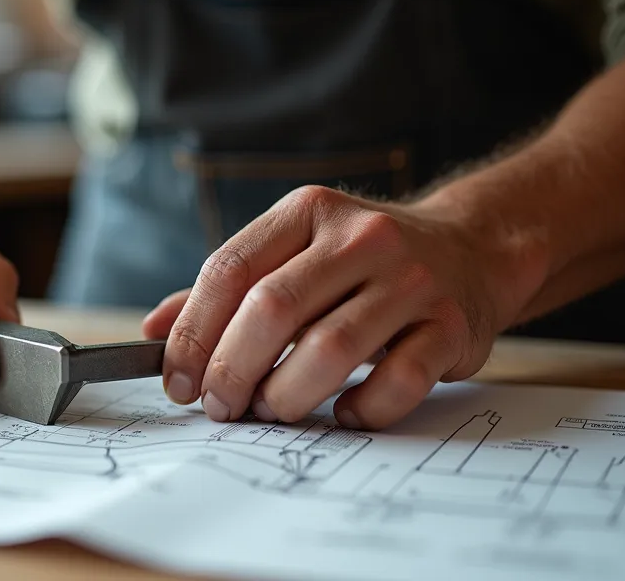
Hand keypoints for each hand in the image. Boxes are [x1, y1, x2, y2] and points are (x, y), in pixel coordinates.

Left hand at [142, 185, 541, 429]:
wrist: (474, 249)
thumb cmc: (362, 262)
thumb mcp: (294, 251)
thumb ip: (225, 289)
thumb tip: (151, 331)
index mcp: (307, 211)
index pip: (230, 270)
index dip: (193, 333)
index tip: (178, 381)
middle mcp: (360, 236)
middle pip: (274, 309)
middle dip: (233, 369)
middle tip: (221, 406)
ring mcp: (411, 280)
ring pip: (330, 348)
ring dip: (286, 395)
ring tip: (272, 410)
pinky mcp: (451, 326)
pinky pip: (396, 381)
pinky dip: (360, 410)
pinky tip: (344, 414)